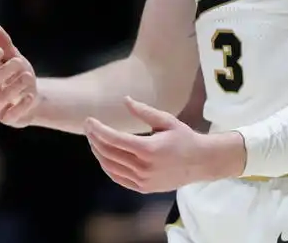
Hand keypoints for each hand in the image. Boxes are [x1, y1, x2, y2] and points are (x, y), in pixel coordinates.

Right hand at [0, 25, 37, 127]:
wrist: (33, 97)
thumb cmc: (19, 75)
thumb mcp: (15, 58)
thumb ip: (4, 45)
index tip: (0, 50)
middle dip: (4, 72)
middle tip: (19, 61)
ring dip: (14, 87)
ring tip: (29, 76)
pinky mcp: (8, 118)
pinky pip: (9, 115)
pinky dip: (20, 106)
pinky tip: (30, 96)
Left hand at [85, 97, 245, 192]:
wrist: (200, 162)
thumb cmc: (184, 137)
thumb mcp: (166, 120)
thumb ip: (144, 111)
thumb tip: (125, 100)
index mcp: (148, 149)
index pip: (114, 139)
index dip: (99, 129)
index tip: (89, 120)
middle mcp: (143, 167)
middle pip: (108, 153)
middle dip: (94, 139)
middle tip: (88, 126)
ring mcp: (142, 180)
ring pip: (110, 167)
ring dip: (98, 152)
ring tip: (93, 138)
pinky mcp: (142, 188)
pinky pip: (118, 178)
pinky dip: (107, 166)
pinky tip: (103, 155)